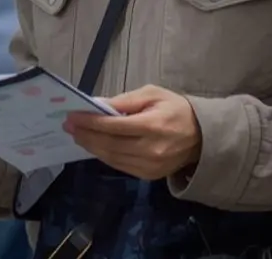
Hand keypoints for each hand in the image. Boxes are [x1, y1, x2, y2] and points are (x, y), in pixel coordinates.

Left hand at [65, 85, 201, 180]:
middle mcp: (150, 149)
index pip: (113, 126)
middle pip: (109, 144)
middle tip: (69, 126)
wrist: (202, 136)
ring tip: (77, 136)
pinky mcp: (149, 176)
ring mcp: (150, 166)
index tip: (72, 116)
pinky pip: (120, 166)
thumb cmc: (175, 109)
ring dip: (91, 147)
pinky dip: (105, 156)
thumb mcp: (152, 94)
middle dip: (86, 135)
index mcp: (152, 126)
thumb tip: (97, 105)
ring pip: (112, 158)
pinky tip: (95, 146)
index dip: (90, 122)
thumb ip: (124, 101)